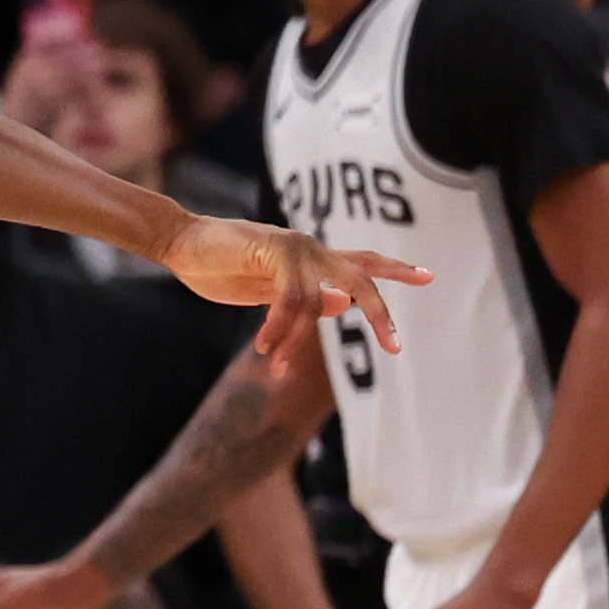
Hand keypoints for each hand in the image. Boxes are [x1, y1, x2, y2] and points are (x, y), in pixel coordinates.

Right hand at [161, 215, 424, 372]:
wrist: (179, 243)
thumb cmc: (217, 265)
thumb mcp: (265, 290)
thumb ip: (304, 297)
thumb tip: (344, 303)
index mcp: (311, 257)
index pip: (363, 260)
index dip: (396, 269)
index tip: (429, 276)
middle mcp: (311, 248)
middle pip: (362, 280)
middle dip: (380, 315)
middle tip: (395, 347)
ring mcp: (295, 247)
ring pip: (317, 303)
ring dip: (297, 341)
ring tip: (278, 365)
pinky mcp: (274, 251)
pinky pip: (290, 300)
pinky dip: (281, 328)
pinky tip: (268, 346)